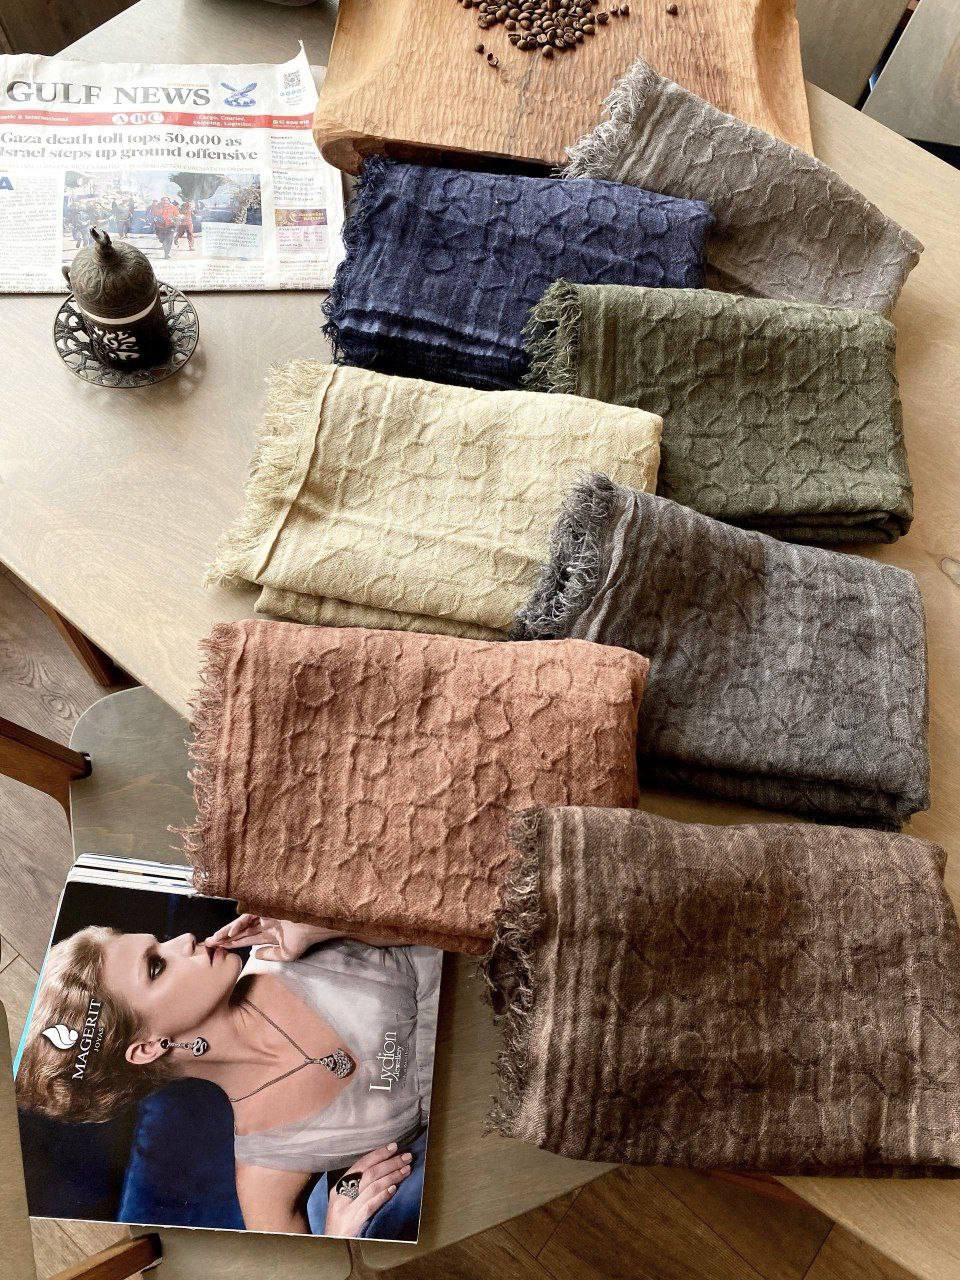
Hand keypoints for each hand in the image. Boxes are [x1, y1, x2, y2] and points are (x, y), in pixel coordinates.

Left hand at [203, 914, 340, 962]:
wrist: (317, 923)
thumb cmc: (306, 937)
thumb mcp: (287, 954)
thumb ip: (270, 955)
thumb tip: (254, 955)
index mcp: (272, 931)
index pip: (249, 938)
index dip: (234, 944)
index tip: (219, 950)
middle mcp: (267, 921)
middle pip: (241, 930)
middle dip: (225, 937)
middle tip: (209, 944)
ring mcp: (266, 913)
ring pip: (242, 923)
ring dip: (228, 932)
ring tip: (215, 940)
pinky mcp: (266, 907)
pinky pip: (249, 915)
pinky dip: (239, 924)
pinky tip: (231, 933)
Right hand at [323, 1143, 413, 1237]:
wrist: (330, 1248)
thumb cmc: (339, 1226)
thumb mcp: (342, 1204)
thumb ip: (356, 1189)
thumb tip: (380, 1170)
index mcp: (338, 1188)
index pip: (360, 1165)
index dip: (378, 1154)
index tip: (394, 1146)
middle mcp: (341, 1196)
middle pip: (369, 1173)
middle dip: (390, 1162)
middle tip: (406, 1157)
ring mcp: (347, 1210)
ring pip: (373, 1186)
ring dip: (392, 1176)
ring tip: (406, 1170)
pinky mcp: (353, 1223)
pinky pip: (370, 1205)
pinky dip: (383, 1196)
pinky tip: (394, 1189)